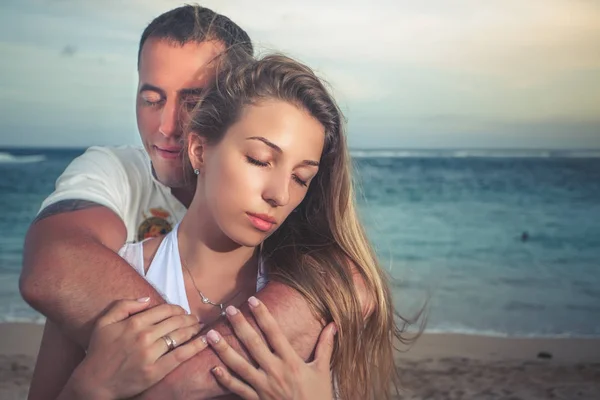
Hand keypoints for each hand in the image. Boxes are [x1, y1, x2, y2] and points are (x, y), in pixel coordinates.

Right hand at [65, 298, 207, 398]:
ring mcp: (151, 354)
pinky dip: (195, 347)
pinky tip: (204, 341)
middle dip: (189, 318)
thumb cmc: (99, 352)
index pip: (164, 310)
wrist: (94, 383)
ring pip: (180, 335)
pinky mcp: (156, 371)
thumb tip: (147, 299)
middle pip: (175, 321)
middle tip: (195, 318)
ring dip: (194, 329)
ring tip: (200, 327)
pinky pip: (181, 356)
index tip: (182, 311)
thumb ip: (124, 305)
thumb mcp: (104, 323)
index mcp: (134, 323)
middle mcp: (144, 336)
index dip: (177, 308)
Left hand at [207, 296, 335, 399]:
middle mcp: (275, 372)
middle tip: (229, 309)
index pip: (274, 333)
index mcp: (291, 362)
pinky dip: (225, 379)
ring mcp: (263, 387)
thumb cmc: (318, 396)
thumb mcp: (323, 371)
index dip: (263, 315)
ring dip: (224, 349)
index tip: (253, 300)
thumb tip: (333, 325)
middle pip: (253, 344)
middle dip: (240, 325)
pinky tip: (213, 368)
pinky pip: (237, 389)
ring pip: (239, 365)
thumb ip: (325, 346)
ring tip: (210, 335)